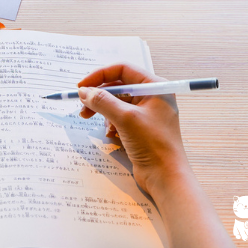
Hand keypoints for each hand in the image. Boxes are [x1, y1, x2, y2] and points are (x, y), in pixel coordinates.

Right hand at [77, 64, 188, 196]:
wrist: (166, 177)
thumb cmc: (154, 145)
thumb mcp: (125, 118)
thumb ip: (102, 101)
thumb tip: (84, 92)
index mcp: (155, 87)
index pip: (123, 70)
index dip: (100, 75)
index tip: (82, 86)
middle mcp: (151, 96)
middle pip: (117, 86)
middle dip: (98, 96)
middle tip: (82, 107)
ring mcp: (146, 113)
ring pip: (116, 103)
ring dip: (103, 111)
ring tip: (93, 121)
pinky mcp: (140, 128)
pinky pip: (119, 117)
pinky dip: (110, 123)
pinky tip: (111, 135)